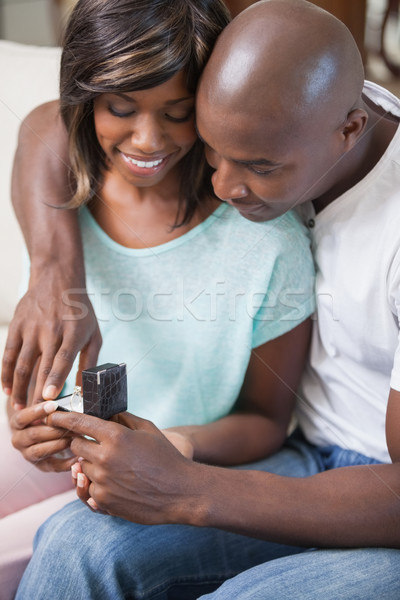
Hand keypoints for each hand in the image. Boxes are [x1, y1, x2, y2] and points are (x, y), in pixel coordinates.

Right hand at [2, 279, 101, 408]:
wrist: (58, 279)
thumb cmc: (81, 312)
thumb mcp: (94, 334)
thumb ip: (89, 361)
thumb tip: (85, 390)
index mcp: (72, 332)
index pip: (62, 358)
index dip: (55, 379)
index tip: (48, 399)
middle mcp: (51, 330)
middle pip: (41, 366)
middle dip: (36, 393)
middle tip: (34, 416)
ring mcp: (31, 327)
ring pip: (22, 363)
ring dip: (19, 388)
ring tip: (19, 408)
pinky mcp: (17, 325)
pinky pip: (8, 353)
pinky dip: (5, 373)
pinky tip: (7, 390)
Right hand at [10, 400, 76, 471]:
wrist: (45, 433)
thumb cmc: (48, 415)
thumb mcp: (45, 407)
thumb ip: (49, 403)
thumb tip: (55, 394)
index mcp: (17, 423)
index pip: (23, 418)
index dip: (38, 411)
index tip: (54, 404)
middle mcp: (19, 440)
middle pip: (34, 435)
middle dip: (54, 429)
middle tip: (72, 423)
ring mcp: (28, 454)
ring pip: (41, 451)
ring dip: (59, 444)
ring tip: (75, 437)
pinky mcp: (41, 466)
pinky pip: (52, 467)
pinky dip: (66, 463)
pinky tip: (79, 456)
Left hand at [48, 411, 197, 522]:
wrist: (180, 492)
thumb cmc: (166, 457)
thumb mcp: (148, 429)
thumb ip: (124, 418)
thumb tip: (106, 412)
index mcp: (116, 436)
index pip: (78, 423)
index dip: (62, 418)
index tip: (52, 415)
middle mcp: (105, 458)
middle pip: (75, 446)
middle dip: (82, 442)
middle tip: (96, 444)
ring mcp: (102, 481)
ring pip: (81, 468)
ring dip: (91, 464)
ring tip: (115, 466)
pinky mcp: (103, 501)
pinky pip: (89, 488)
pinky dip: (98, 484)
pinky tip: (118, 482)